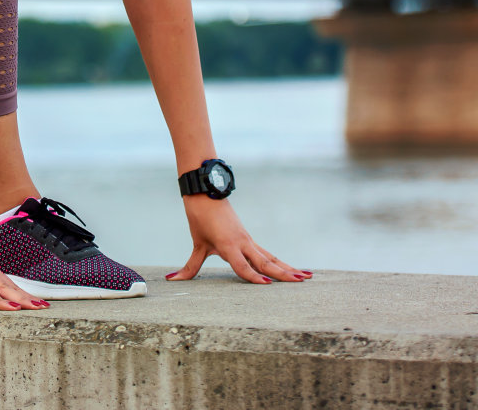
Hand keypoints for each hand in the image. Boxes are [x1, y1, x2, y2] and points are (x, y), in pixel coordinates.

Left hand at [165, 194, 312, 283]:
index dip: (253, 276)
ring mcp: (248, 240)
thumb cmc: (200, 217)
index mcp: (228, 245)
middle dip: (283, 272)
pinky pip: (266, 252)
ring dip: (288, 267)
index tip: (267, 285)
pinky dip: (279, 261)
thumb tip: (172, 280)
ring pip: (270, 257)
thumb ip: (190, 266)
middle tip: (301, 282)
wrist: (206, 192)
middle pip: (265, 261)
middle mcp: (242, 243)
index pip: (242, 265)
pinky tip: (291, 267)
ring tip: (305, 276)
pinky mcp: (248, 237)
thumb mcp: (197, 243)